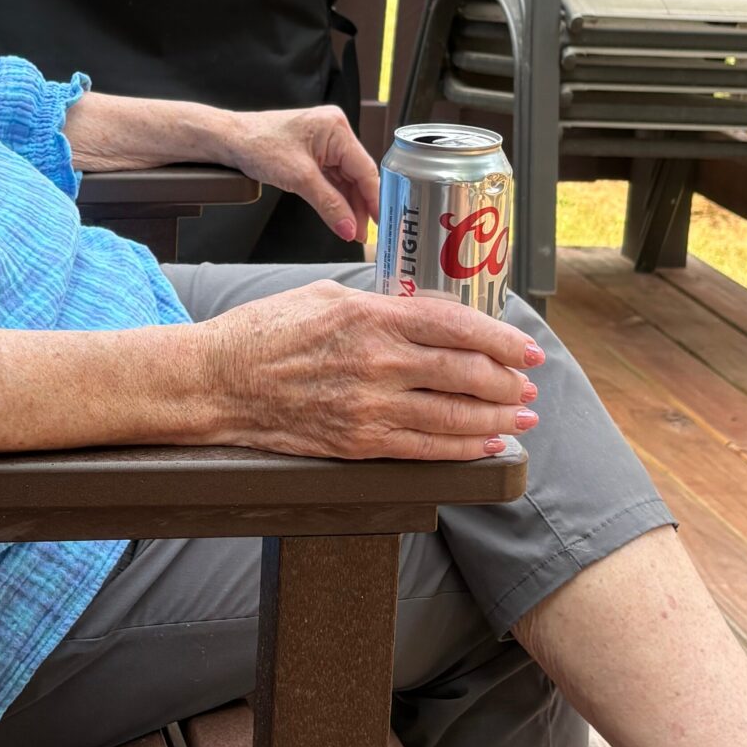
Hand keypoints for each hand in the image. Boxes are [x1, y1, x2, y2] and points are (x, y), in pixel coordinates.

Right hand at [200, 280, 541, 461]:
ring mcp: (370, 407)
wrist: (217, 382)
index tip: (526, 348)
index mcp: (373, 317)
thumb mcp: (327, 296)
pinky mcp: (359, 443)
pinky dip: (464, 449)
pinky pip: (426, 450)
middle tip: (528, 385)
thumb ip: (381, 305)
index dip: (502, 340)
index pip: (457, 327)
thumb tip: (426, 315)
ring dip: (498, 419)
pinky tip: (487, 444)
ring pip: (455, 417)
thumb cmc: (265, 333)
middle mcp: (378, 362)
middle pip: (466, 374)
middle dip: (508, 382)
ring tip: (521, 417)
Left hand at [216, 105, 380, 245]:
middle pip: (357, 175)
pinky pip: (332, 178)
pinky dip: (335, 198)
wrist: (229, 140)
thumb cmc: (258, 145)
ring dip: (349, 205)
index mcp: (336, 128)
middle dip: (361, 205)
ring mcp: (324, 143)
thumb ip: (329, 204)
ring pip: (345, 179)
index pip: (365, 169)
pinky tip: (341, 216)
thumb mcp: (298, 178)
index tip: (382, 222)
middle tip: (365, 234)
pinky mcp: (314, 153)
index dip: (374, 198)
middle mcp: (334, 132)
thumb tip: (350, 228)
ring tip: (353, 231)